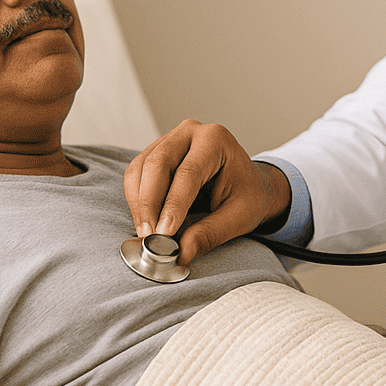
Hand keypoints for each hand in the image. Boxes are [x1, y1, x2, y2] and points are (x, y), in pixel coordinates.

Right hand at [123, 119, 291, 263]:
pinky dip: (136, 199)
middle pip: (158, 163)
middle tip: (149, 236)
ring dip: (138, 202)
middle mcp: (191, 132)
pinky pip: (137, 173)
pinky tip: (144, 221)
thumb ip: (211, 233)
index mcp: (216, 140)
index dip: (173, 204)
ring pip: (141, 168)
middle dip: (149, 203)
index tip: (163, 233)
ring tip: (146, 233)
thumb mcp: (239, 217)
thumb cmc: (248, 196)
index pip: (189, 172)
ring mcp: (171, 139)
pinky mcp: (157, 151)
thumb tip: (181, 253)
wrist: (249, 184)